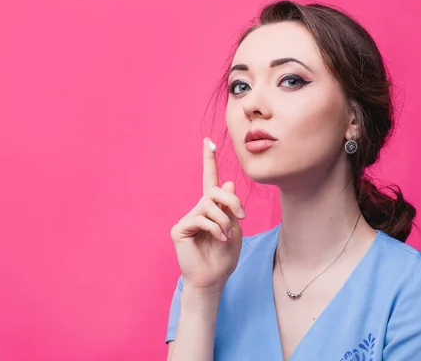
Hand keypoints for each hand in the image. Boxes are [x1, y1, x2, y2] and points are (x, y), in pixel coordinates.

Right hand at [170, 138, 244, 292]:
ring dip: (223, 221)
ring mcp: (187, 219)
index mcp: (211, 208)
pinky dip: (214, 228)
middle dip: (231, 202)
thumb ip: (231, 207)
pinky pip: (201, 219)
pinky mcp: (180, 229)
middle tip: (241, 217)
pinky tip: (218, 239)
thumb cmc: (224, 256)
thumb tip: (228, 183)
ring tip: (226, 236)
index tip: (208, 142)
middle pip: (214, 191)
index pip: (210, 180)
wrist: (213, 278)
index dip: (209, 161)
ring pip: (208, 206)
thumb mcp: (234, 228)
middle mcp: (197, 210)